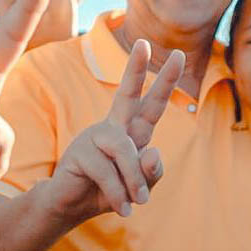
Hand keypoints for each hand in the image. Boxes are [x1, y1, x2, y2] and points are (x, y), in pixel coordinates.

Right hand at [46, 39, 183, 222]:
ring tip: (138, 203)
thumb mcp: (139, 187)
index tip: (178, 54)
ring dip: (135, 180)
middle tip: (143, 42)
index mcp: (130, 132)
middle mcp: (113, 128)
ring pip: (126, 150)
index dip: (164, 81)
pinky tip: (122, 209)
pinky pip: (108, 171)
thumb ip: (152, 172)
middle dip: (136, 69)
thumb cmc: (108, 193)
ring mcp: (93, 137)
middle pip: (128, 95)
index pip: (151, 104)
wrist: (71, 208)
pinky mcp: (79, 152)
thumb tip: (153, 152)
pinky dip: (118, 193)